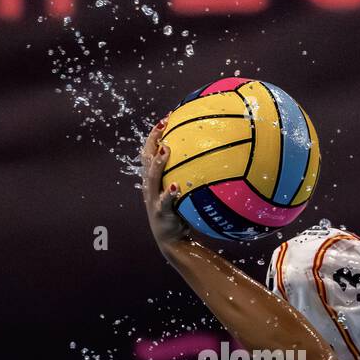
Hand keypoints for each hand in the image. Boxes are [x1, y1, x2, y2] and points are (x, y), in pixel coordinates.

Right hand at [140, 118, 188, 248]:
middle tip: (163, 125)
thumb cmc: (180, 214)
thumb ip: (189, 176)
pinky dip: (169, 193)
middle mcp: (150, 187)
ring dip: (158, 163)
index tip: (166, 118)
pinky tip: (176, 186)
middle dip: (153, 140)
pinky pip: (164, 201)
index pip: (149, 152)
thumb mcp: (183, 192)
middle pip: (146, 158)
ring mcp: (153, 199)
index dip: (154, 134)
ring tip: (166, 149)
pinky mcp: (160, 212)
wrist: (172, 241)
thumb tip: (213, 158)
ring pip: (152, 177)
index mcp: (153, 180)